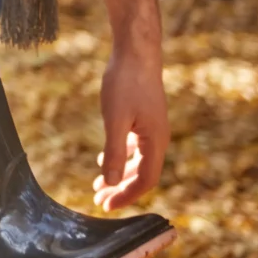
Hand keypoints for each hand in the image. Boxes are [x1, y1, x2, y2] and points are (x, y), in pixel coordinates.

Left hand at [91, 39, 168, 210]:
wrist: (136, 52)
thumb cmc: (125, 83)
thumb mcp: (115, 119)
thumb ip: (115, 152)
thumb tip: (111, 183)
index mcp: (156, 142)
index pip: (146, 181)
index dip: (127, 196)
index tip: (106, 206)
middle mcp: (159, 138)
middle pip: (143, 174)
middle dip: (121, 189)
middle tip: (98, 200)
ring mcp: (153, 129)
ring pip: (139, 161)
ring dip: (120, 175)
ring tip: (98, 185)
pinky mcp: (145, 119)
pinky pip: (136, 147)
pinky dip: (122, 158)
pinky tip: (105, 160)